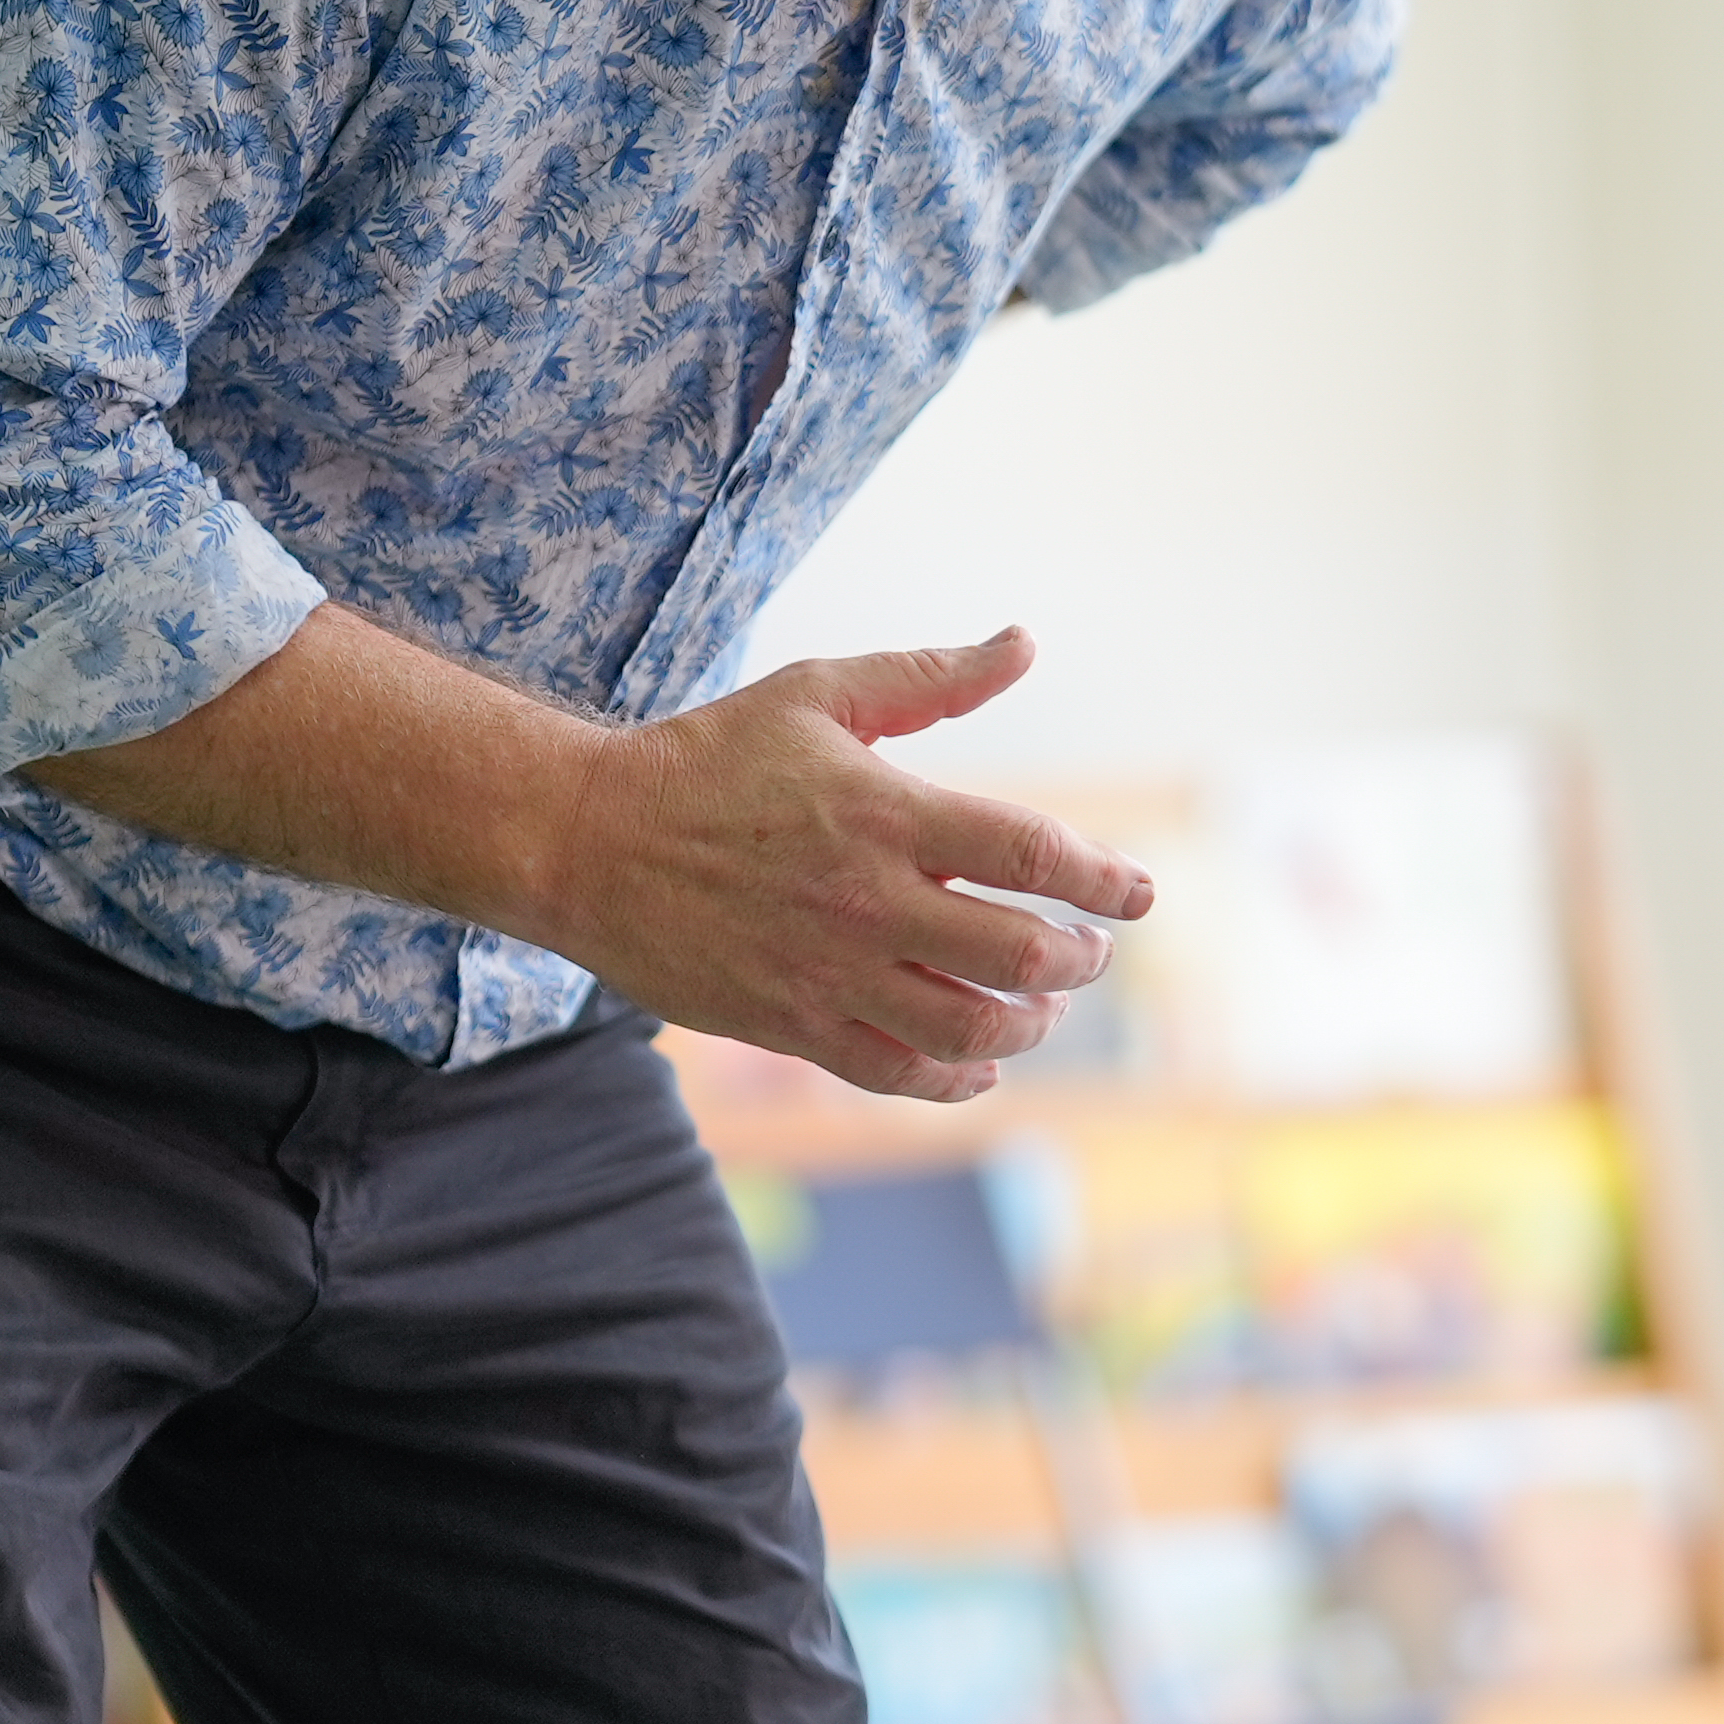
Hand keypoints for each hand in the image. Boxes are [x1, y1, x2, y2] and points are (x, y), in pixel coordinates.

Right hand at [525, 628, 1155, 1101]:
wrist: (583, 839)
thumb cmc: (706, 758)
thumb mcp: (818, 694)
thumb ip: (930, 677)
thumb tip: (1024, 644)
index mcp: (886, 814)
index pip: (1032, 853)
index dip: (1105, 879)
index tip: (1140, 892)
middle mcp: (869, 901)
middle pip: (1020, 953)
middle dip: (1081, 959)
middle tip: (1091, 953)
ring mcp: (830, 972)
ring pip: (969, 1028)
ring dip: (1028, 1024)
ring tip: (1042, 1008)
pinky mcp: (791, 1025)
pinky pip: (897, 1073)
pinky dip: (956, 1079)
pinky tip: (981, 1064)